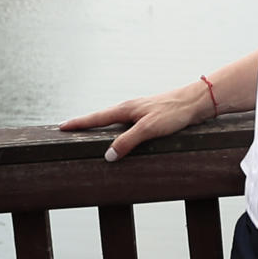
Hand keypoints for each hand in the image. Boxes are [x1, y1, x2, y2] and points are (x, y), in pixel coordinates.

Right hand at [59, 82, 208, 161]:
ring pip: (114, 121)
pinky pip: (126, 125)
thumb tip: (108, 156)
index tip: (61, 127)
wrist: (196, 102)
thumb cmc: (173, 113)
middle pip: (101, 118)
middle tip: (69, 129)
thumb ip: (127, 141)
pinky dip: (116, 131)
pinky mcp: (149, 118)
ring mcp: (139, 112)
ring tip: (88, 134)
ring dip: (100, 127)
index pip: (95, 118)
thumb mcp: (148, 129)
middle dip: (84, 124)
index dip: (78, 123)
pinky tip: (120, 137)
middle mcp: (129, 109)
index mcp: (125, 109)